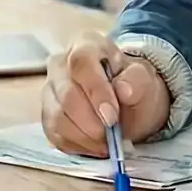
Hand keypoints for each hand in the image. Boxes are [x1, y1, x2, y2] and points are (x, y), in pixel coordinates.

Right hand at [37, 31, 171, 156]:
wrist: (128, 102)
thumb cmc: (133, 86)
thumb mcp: (144, 80)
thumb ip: (136, 82)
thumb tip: (123, 90)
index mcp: (86, 45)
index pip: (81, 63)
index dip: (95, 91)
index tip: (112, 117)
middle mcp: (60, 64)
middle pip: (66, 95)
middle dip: (92, 122)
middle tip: (112, 136)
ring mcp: (50, 90)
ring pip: (57, 118)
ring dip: (85, 137)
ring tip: (107, 142)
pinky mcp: (47, 116)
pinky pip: (55, 135)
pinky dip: (78, 146)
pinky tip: (95, 145)